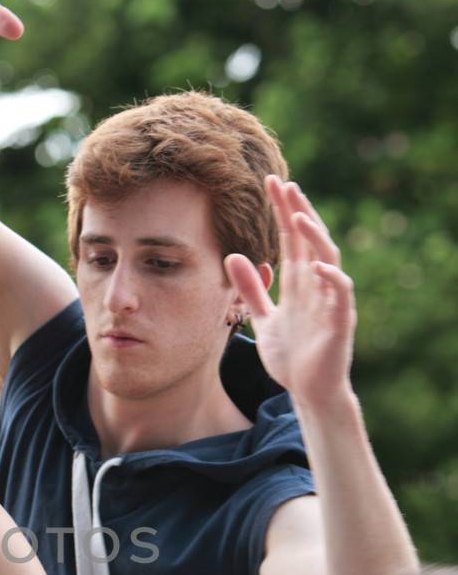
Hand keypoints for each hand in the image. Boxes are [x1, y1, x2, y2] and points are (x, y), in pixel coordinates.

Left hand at [225, 176, 356, 411]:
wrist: (308, 391)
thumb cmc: (290, 356)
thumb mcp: (263, 318)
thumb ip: (251, 289)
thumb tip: (232, 256)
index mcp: (298, 282)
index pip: (291, 237)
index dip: (281, 210)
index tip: (269, 183)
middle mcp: (316, 285)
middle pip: (309, 239)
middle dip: (297, 210)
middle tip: (282, 183)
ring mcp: (330, 300)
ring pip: (328, 258)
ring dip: (314, 236)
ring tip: (297, 215)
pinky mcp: (340, 321)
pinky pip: (341, 294)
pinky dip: (331, 278)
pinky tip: (317, 265)